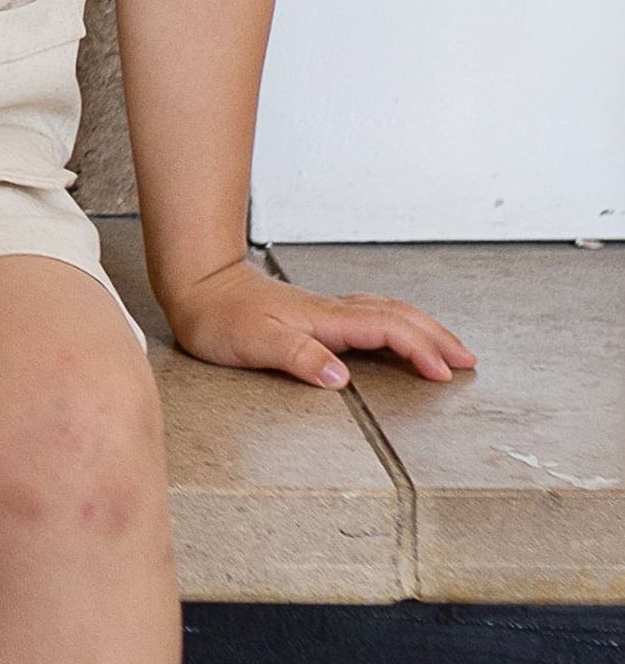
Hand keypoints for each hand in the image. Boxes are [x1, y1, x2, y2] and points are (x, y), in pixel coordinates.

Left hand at [166, 259, 475, 388]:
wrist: (195, 286)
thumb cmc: (219, 316)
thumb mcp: (254, 343)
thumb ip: (298, 358)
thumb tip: (341, 377)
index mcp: (324, 319)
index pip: (386, 329)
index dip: (419, 349)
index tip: (443, 373)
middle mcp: (330, 311)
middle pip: (398, 316)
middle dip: (436, 337)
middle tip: (468, 360)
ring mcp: (324, 310)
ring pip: (387, 312)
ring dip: (422, 328)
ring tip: (447, 350)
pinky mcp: (315, 314)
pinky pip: (370, 315)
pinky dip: (397, 325)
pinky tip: (398, 335)